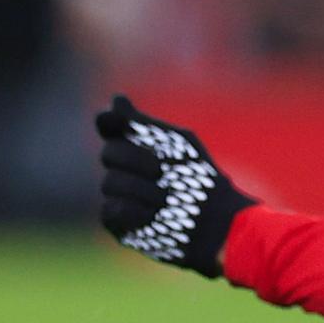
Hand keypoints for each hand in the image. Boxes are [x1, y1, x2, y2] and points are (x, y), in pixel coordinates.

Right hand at [95, 94, 256, 276]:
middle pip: (109, 152)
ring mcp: (118, 195)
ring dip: (142, 190)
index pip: (109, 126)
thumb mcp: (177, 144)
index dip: (109, 122)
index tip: (113, 121)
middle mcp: (124, 168)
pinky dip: (133, 211)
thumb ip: (145, 124)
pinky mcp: (117, 223)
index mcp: (138, 144)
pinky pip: (109, 211)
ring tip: (167, 199)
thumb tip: (115, 98)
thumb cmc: (200, 178)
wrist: (214, 220)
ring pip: (109, 183)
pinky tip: (152, 215)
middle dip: (136, 159)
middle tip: (161, 170)